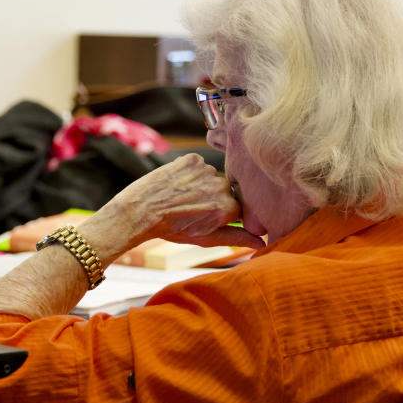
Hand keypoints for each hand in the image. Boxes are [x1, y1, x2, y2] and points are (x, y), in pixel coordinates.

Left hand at [78, 154, 264, 261]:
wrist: (141, 210)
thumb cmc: (172, 228)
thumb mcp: (206, 238)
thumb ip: (237, 238)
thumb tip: (262, 243)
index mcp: (229, 208)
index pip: (239, 208)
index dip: (225, 214)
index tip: (211, 217)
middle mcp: (222, 186)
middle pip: (227, 190)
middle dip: (215, 199)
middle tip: (193, 208)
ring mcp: (207, 170)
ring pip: (212, 177)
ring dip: (202, 185)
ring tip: (182, 197)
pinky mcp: (192, 159)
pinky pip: (198, 165)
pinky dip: (191, 173)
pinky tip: (178, 185)